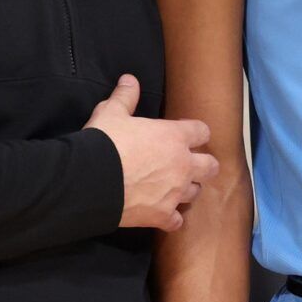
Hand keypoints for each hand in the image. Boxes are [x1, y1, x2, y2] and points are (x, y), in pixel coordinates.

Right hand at [85, 74, 216, 230]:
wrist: (91, 181)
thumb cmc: (105, 142)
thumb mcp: (112, 112)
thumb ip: (125, 97)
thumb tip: (129, 80)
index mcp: (174, 136)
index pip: (202, 131)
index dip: (195, 132)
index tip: (186, 135)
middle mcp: (182, 165)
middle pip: (210, 166)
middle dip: (203, 165)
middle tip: (188, 164)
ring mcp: (175, 193)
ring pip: (196, 193)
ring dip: (187, 189)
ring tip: (173, 187)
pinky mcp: (163, 216)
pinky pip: (177, 221)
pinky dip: (171, 218)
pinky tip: (161, 213)